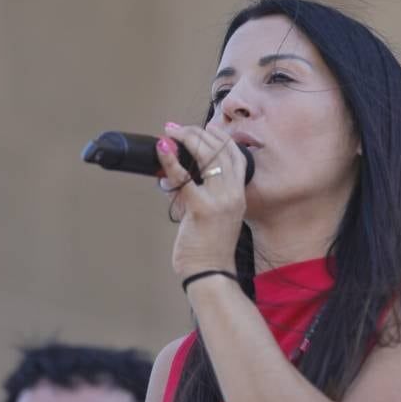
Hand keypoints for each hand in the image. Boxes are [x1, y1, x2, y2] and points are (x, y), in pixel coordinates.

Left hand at [156, 122, 246, 277]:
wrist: (210, 273)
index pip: (235, 154)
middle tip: (176, 128)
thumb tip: (180, 173)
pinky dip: (170, 160)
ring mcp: (220, 200)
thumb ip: (204, 192)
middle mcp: (234, 194)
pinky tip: (162, 149)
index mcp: (239, 194)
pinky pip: (185, 178)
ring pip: (207, 156)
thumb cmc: (210, 247)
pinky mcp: (201, 209)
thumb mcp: (217, 214)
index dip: (217, 136)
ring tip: (169, 133)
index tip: (198, 129)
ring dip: (186, 139)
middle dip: (197, 133)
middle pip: (221, 149)